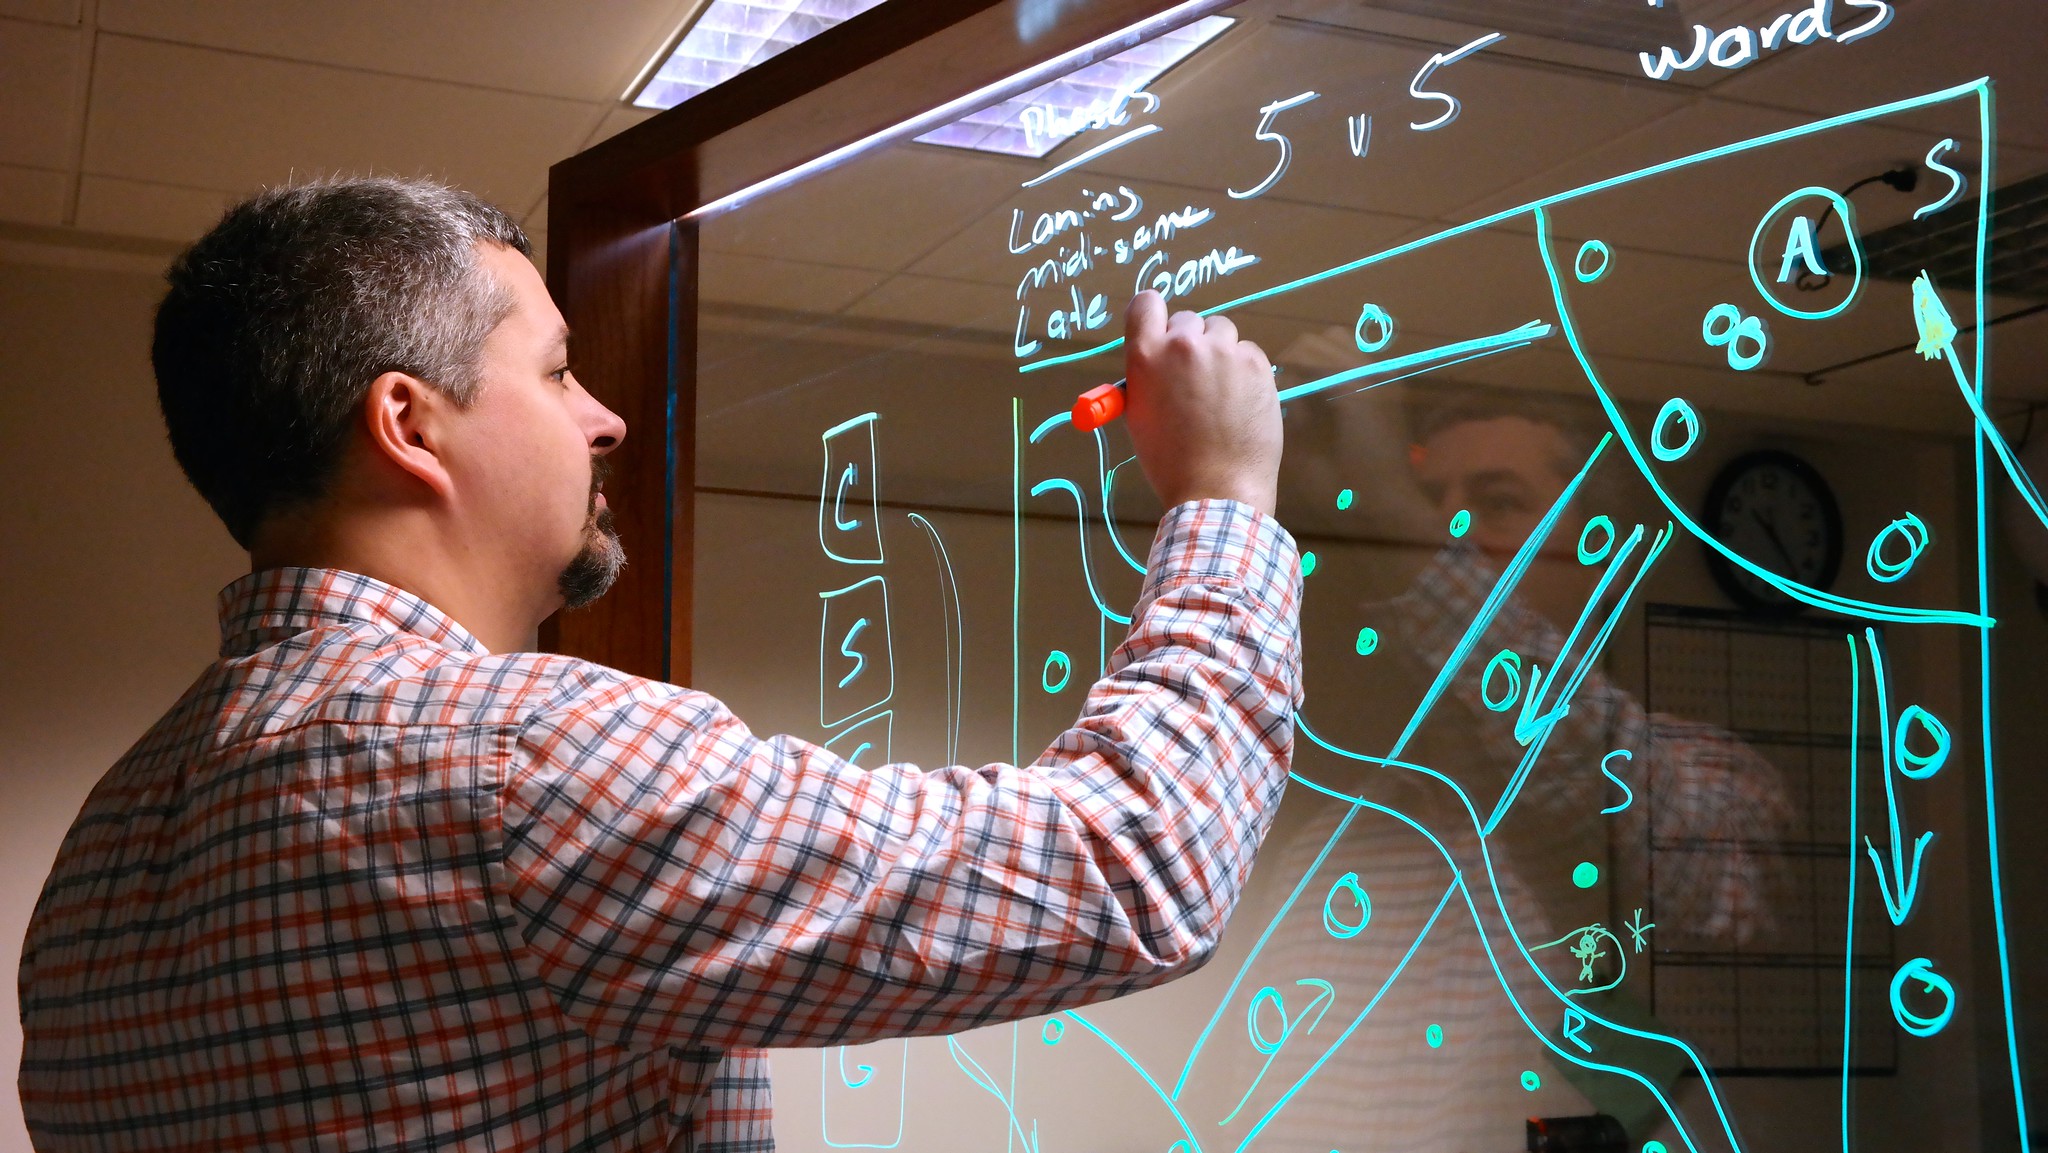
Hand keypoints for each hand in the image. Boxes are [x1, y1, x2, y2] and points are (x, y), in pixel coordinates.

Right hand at [1121, 291, 1282, 515]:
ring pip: (1221, 333)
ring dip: (1219, 353)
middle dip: (1189, 343)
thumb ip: (1145, 378)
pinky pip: (1247, 352)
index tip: (1161, 331)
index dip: (1153, 315)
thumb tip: (1157, 361)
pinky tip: (1241, 402)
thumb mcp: (1140, 416)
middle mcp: (1184, 344)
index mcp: (1146, 357)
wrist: (1218, 489)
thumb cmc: (1170, 461)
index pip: (1146, 304)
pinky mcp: (1256, 363)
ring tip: (1220, 394)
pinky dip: (1244, 370)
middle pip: (1187, 320)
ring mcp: (1224, 351)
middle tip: (1194, 378)